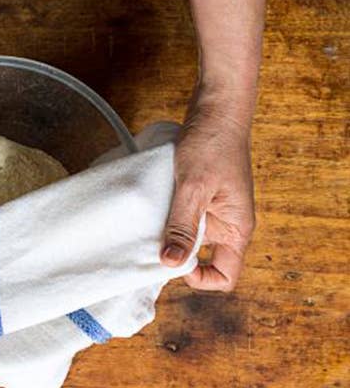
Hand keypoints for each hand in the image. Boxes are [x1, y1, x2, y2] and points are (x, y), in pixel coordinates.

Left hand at [160, 94, 255, 291]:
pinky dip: (167, 221)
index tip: (176, 263)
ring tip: (151, 227)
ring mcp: (214, 213)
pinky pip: (183, 222)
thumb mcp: (194, 187)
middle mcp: (227, 225)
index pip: (226, 275)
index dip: (201, 279)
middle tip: (154, 246)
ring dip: (170, 238)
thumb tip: (171, 262)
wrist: (217, 108)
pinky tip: (153, 213)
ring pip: (189, 241)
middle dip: (178, 258)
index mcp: (236, 228)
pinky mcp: (200, 200)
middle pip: (203, 261)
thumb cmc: (212, 143)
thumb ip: (182, 226)